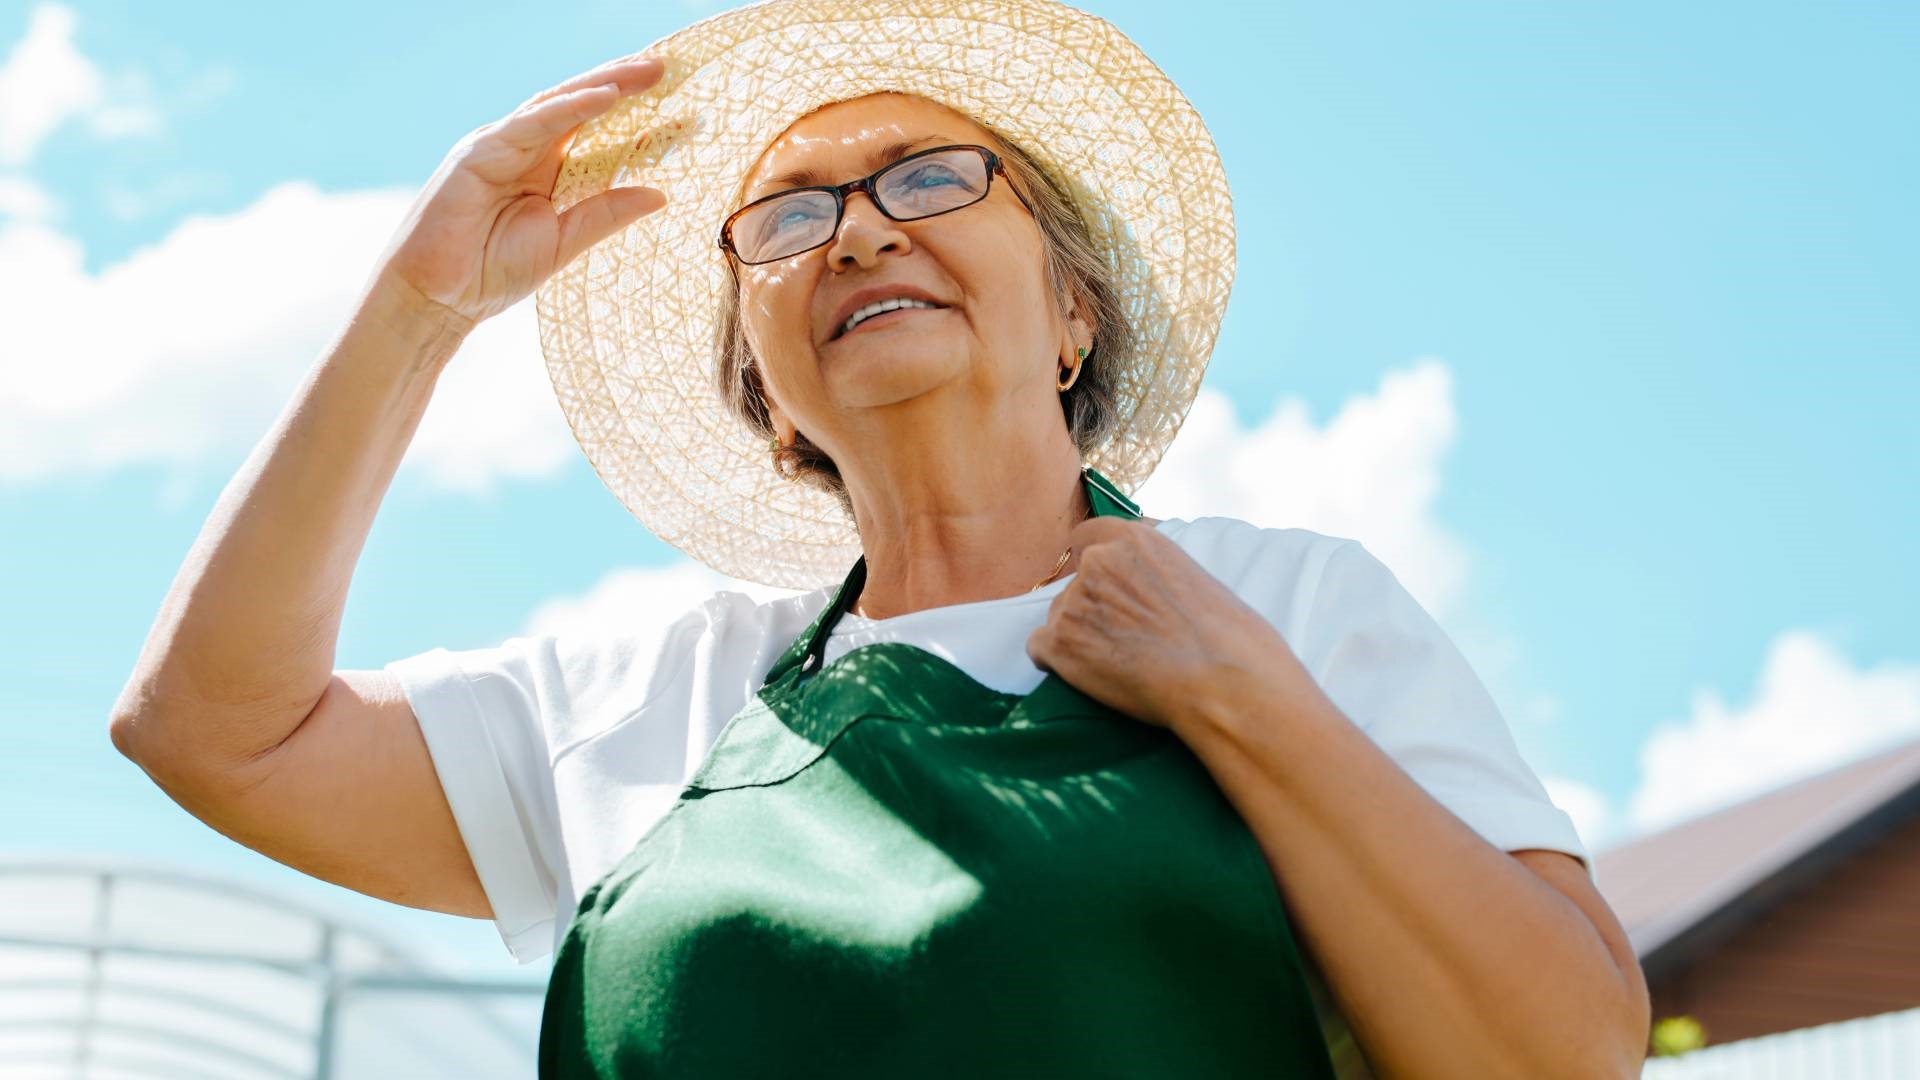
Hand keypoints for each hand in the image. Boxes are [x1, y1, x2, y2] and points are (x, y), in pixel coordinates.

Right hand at [368, 53, 670, 333]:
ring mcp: (501, 145)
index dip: (639, 119)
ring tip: (648, 71)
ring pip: (560, 103)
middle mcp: (525, 149)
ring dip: (605, 84)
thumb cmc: (490, 273)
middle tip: (670, 68)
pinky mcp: (479, 151)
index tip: (686, 114)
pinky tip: (604, 96)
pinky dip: (569, 107)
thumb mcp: (564, 242)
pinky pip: (532, 123)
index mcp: (546, 170)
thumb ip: (606, 214)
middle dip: (626, 84)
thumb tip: (660, 194)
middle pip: (582, 106)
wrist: (437, 297)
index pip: (599, 133)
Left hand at [1025, 517, 1315, 733]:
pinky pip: (1040, 649)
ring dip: (1079, 637)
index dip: (1094, 567)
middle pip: (1074, 583)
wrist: (1223, 681)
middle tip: (1126, 640)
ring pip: (1059, 617)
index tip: (1107, 590)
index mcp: (1134, 539)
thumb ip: (1156, 571)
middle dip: (1092, 607)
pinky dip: (1059, 664)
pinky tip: (1092, 676)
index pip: (1087, 537)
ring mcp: (1074, 601)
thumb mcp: (1195, 577)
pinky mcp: (1060, 642)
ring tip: (1120, 664)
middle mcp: (1097, 562)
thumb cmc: (1230, 638)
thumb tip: (1144, 585)